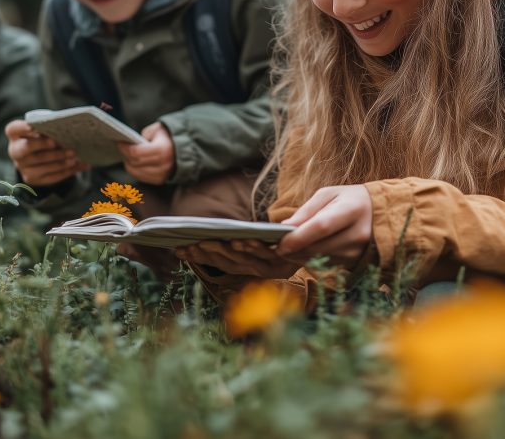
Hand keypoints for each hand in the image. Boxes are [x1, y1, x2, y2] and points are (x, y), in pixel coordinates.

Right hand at [5, 119, 87, 186]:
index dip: (22, 128)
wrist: (37, 158)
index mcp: (15, 135)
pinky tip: (78, 165)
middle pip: (26, 148)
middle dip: (43, 145)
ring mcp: (23, 167)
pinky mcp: (33, 179)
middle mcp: (15, 151)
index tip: (34, 127)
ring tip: (74, 157)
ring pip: (40, 165)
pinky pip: (50, 177)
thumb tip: (69, 129)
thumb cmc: (43, 137)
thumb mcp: (42, 130)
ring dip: (59, 161)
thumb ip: (49, 128)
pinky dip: (66, 171)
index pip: (13, 129)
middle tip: (57, 143)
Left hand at [118, 122, 174, 184]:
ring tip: (128, 154)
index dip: (124, 148)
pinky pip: (142, 177)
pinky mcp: (161, 180)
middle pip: (134, 163)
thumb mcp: (156, 130)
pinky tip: (135, 162)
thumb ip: (143, 136)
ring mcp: (162, 175)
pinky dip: (136, 170)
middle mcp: (163, 165)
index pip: (135, 153)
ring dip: (129, 163)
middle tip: (122, 147)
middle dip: (125, 155)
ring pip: (136, 172)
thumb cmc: (169, 136)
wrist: (187, 148)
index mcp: (162, 150)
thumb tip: (129, 143)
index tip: (119, 142)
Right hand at [175, 240, 302, 278]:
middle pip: (228, 264)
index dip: (200, 258)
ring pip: (244, 262)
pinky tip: (239, 239)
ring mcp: (273, 268)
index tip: (179, 249)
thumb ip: (243, 239)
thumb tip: (210, 233)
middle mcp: (260, 271)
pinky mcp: (287, 262)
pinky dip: (251, 249)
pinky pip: (265, 256)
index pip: (220, 263)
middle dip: (206, 255)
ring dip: (225, 252)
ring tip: (207, 241)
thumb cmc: (291, 235)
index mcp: (253, 266)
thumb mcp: (263, 238)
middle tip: (187, 244)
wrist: (325, 238)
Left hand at [275, 185, 373, 268]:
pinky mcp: (354, 263)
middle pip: (317, 248)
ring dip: (300, 256)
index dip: (298, 237)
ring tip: (289, 245)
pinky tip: (305, 250)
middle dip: (293, 249)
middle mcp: (357, 235)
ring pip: (319, 260)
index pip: (321, 227)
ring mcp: (357, 252)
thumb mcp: (328, 195)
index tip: (279, 243)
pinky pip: (325, 265)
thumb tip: (285, 227)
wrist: (380, 214)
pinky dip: (310, 259)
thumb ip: (306, 211)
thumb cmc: (349, 200)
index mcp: (351, 210)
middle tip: (277, 245)